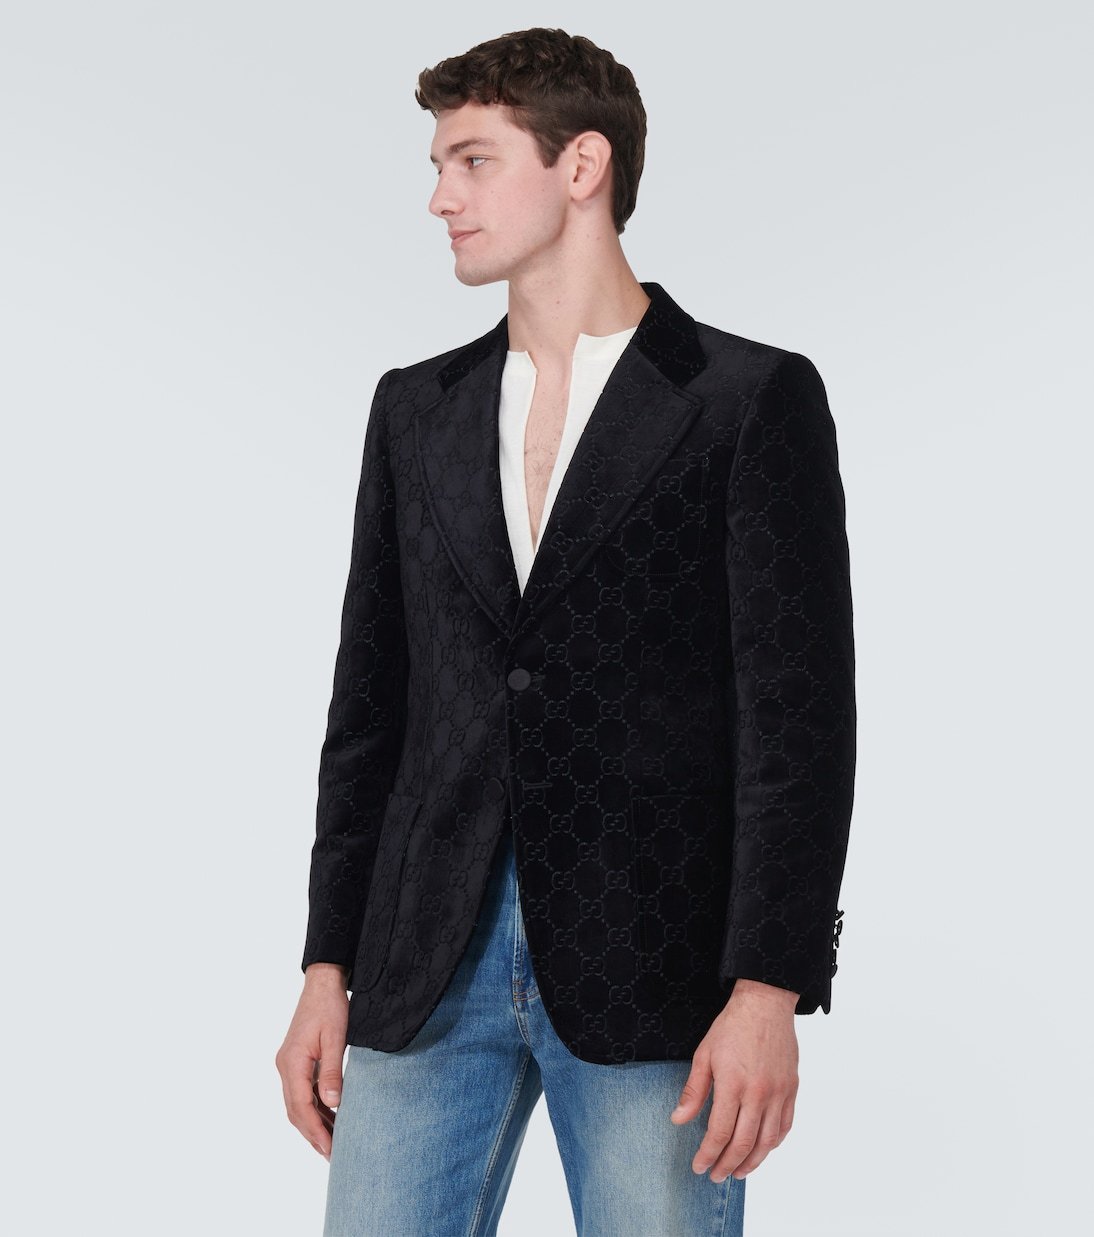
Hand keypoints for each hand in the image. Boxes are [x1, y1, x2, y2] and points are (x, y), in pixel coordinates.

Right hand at [275, 964, 349, 1160]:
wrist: (322, 982)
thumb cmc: (330, 1007)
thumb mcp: (336, 1038)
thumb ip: (332, 1072)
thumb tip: (332, 1104)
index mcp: (291, 1062)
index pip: (301, 1107)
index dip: (316, 1130)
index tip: (330, 1148)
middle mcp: (285, 1066)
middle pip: (295, 1111)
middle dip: (312, 1134)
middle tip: (332, 1155)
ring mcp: (288, 1064)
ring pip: (296, 1104)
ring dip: (312, 1124)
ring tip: (331, 1143)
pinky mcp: (296, 1061)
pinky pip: (301, 1092)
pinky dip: (313, 1108)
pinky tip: (329, 1118)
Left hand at [670, 980, 799, 1181]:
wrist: (765, 1004)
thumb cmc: (732, 1026)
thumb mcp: (704, 1054)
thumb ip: (693, 1091)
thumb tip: (678, 1120)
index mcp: (733, 1084)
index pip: (719, 1132)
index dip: (708, 1154)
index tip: (699, 1167)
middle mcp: (758, 1093)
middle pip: (743, 1143)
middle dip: (727, 1165)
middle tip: (715, 1176)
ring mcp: (778, 1093)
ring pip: (767, 1141)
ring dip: (752, 1162)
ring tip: (737, 1172)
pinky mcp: (791, 1090)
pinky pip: (784, 1126)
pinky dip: (772, 1144)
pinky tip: (761, 1150)